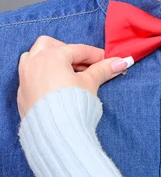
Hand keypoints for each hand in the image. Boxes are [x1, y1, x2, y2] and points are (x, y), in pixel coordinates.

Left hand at [17, 36, 131, 118]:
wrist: (54, 132)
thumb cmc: (72, 102)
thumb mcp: (91, 83)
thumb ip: (104, 69)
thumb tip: (122, 62)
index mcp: (52, 56)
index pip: (79, 50)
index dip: (97, 55)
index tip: (109, 61)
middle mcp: (34, 62)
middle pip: (50, 45)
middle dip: (67, 51)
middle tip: (83, 64)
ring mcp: (25, 78)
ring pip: (33, 57)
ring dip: (49, 59)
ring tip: (66, 71)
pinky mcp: (22, 94)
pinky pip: (30, 75)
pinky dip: (43, 75)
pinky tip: (56, 86)